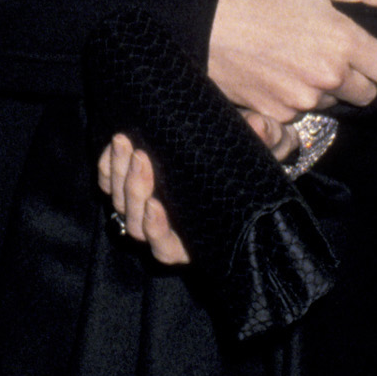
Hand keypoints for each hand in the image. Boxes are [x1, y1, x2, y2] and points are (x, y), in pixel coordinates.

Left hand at [97, 101, 290, 266]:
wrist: (234, 136)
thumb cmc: (255, 155)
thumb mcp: (268, 147)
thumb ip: (267, 140)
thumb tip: (258, 125)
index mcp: (198, 235)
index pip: (169, 249)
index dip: (157, 232)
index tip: (155, 205)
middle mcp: (167, 227)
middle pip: (136, 224)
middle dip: (135, 190)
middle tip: (141, 156)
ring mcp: (144, 207)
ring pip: (120, 203)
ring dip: (119, 175)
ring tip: (126, 142)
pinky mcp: (129, 184)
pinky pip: (108, 183)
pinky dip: (107, 166)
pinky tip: (115, 145)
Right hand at [206, 0, 376, 124]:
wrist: (196, 18)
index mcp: (343, 41)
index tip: (376, 56)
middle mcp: (327, 77)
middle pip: (365, 94)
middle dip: (353, 75)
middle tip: (324, 48)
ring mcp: (300, 100)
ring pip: (330, 102)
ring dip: (321, 86)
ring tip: (291, 54)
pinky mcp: (274, 114)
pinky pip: (299, 111)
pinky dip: (291, 96)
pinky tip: (272, 69)